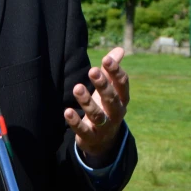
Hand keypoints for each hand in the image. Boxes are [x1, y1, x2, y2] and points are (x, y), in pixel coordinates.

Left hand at [64, 47, 129, 166]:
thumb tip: (119, 49)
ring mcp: (104, 127)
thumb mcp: (110, 90)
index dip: (116, 71)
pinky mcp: (91, 138)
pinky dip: (75, 122)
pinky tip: (67, 111)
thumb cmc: (106, 107)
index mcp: (122, 100)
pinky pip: (83, 131)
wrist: (104, 141)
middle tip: (92, 70)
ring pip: (97, 115)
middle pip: (111, 99)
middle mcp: (116, 114)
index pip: (122, 84)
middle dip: (102, 85)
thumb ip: (111, 71)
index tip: (105, 59)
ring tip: (77, 87)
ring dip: (87, 102)